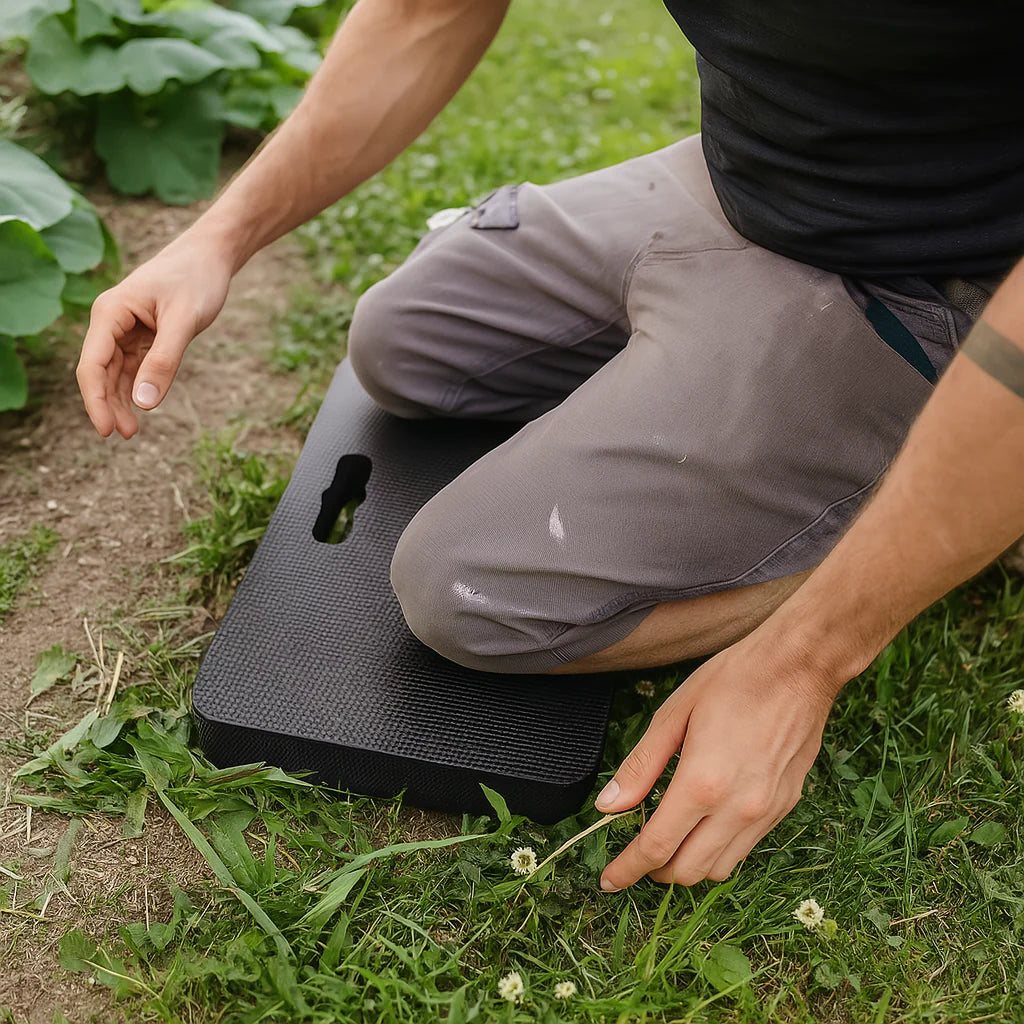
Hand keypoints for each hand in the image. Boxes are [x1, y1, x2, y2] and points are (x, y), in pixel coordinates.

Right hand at [76, 230, 233, 437]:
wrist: (211, 256)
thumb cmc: (196, 280)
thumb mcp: (183, 322)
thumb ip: (164, 362)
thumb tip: (143, 403)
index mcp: (110, 312)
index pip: (92, 365)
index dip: (96, 400)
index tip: (107, 430)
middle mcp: (111, 322)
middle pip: (100, 372)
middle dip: (109, 405)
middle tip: (125, 435)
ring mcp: (126, 329)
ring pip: (116, 373)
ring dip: (121, 400)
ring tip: (132, 431)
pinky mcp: (144, 336)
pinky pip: (134, 367)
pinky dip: (136, 387)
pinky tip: (140, 407)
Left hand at [595, 634, 838, 889]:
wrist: (798, 667)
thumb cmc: (733, 681)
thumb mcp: (674, 715)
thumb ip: (640, 766)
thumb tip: (608, 806)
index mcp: (702, 784)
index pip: (656, 848)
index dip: (628, 870)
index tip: (609, 881)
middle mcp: (737, 808)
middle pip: (688, 871)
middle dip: (655, 871)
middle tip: (638, 853)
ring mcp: (766, 812)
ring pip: (719, 868)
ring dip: (689, 865)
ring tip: (671, 840)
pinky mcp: (785, 807)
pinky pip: (746, 847)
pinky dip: (719, 849)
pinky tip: (706, 823)